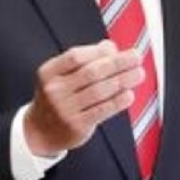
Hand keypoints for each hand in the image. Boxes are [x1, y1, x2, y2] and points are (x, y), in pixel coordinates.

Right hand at [24, 40, 143, 155]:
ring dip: (124, 80)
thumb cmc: (58, 98)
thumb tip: (110, 47)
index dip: (98, 51)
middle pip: (92, 72)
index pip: (75, 56)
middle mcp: (55, 90)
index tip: (117, 48)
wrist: (40, 132)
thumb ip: (84, 61)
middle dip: (118, 63)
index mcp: (49, 73)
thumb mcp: (61, 76)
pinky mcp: (77, 125)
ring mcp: (65, 109)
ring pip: (100, 90)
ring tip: (139, 74)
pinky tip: (129, 94)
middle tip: (136, 57)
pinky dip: (118, 101)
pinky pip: (103, 110)